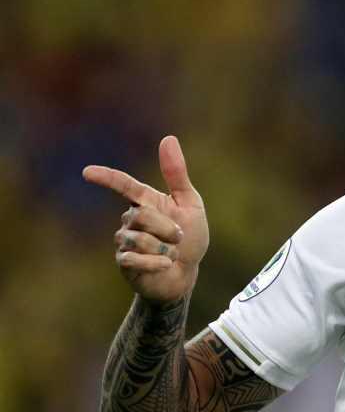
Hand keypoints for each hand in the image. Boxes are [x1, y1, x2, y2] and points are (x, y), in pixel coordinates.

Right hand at [83, 136, 208, 303]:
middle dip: (168, 228)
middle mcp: (130, 219)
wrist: (186, 273)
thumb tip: (168, 138)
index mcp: (146, 201)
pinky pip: (136, 259)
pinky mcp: (124, 262)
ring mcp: (125, 241)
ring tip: (171, 253)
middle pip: (143, 216)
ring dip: (166, 248)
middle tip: (180, 238)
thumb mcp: (191, 204)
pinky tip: (166, 265)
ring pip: (140, 239)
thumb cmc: (190, 237)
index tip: (87, 172)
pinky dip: (158, 263)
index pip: (123, 185)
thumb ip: (177, 174)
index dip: (107, 178)